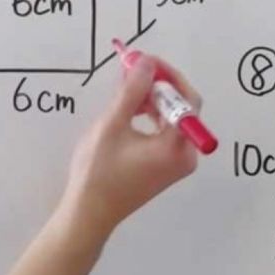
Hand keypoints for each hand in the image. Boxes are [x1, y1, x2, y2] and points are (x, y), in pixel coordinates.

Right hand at [57, 54, 202, 239]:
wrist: (88, 213)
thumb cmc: (98, 172)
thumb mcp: (112, 124)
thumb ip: (132, 91)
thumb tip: (146, 62)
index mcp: (178, 146)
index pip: (186, 99)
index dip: (167, 75)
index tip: (144, 61)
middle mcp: (185, 156)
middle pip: (182, 108)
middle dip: (158, 86)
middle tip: (132, 71)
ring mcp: (176, 164)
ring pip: (172, 119)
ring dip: (152, 100)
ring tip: (126, 89)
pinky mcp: (164, 168)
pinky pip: (164, 133)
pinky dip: (150, 118)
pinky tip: (129, 111)